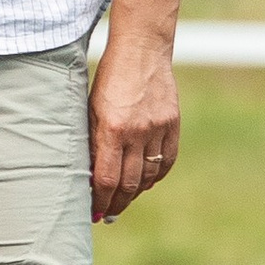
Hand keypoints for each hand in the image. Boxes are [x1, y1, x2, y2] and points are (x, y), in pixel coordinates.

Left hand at [89, 32, 178, 221]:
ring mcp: (158, 129)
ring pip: (149, 176)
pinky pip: (166, 161)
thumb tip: (92, 177)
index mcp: (112, 129)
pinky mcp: (173, 124)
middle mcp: (137, 133)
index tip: (94, 213)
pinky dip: (155, 176)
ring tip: (123, 200)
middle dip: (116, 204)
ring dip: (135, 193)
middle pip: (129, 184)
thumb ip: (93, 142)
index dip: (100, 201)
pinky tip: (145, 182)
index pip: (106, 179)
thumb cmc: (108, 77)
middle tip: (107, 214)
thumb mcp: (92, 109)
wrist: (141, 50)